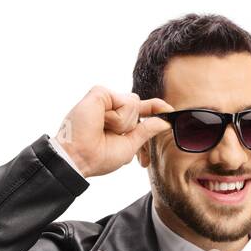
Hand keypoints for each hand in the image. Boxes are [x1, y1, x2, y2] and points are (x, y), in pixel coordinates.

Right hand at [55, 86, 172, 177]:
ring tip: (103, 128)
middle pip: (138, 106)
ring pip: (133, 103)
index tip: (170, 109)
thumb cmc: (99, 156)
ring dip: (122, 123)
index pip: (140, 110)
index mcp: (117, 118)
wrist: (81, 158)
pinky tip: (101, 121)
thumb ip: (146, 131)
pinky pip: (124, 101)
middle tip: (110, 135)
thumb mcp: (129, 145)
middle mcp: (111, 106)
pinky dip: (117, 117)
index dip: (155, 108)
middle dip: (131, 125)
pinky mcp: (99, 93)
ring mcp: (104, 99)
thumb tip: (165, 122)